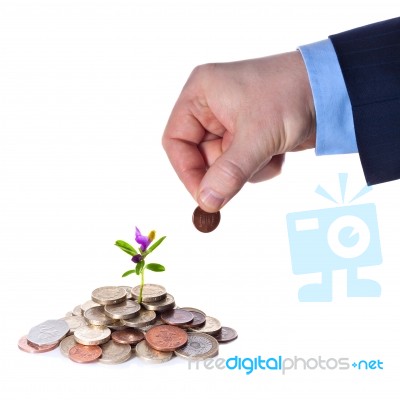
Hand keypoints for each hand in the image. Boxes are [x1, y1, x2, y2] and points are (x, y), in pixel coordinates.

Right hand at [162, 51, 315, 211]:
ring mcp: (230, 123)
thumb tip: (206, 203)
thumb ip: (228, 173)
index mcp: (200, 95)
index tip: (203, 196)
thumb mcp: (256, 136)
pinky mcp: (248, 136)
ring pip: (222, 165)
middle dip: (225, 171)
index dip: (186, 171)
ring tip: (269, 154)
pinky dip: (259, 167)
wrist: (335, 89)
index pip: (175, 141)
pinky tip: (278, 153)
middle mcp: (210, 107)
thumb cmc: (291, 95)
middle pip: (200, 156)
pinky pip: (240, 165)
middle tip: (245, 175)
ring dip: (246, 170)